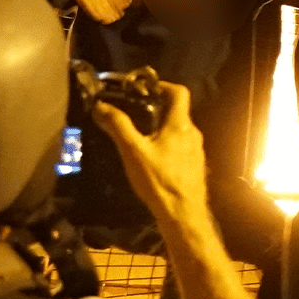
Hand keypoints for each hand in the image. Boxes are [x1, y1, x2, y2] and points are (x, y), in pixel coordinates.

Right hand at [91, 79, 208, 225]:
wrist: (183, 213)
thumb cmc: (158, 179)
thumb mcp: (133, 151)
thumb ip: (118, 126)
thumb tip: (101, 106)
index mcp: (181, 124)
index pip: (179, 92)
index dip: (162, 85)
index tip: (143, 88)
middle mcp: (193, 133)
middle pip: (177, 111)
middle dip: (156, 108)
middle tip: (134, 111)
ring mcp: (196, 151)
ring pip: (178, 130)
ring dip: (160, 127)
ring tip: (138, 135)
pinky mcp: (195, 166)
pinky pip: (180, 147)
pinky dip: (166, 144)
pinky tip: (151, 157)